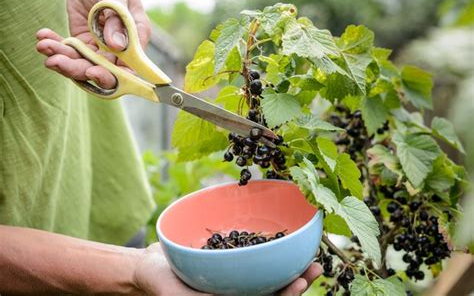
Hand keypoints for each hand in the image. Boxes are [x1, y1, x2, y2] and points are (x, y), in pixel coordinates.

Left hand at [36, 0, 150, 88]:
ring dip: (61, 59)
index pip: (126, 70)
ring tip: (44, 46)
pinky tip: (43, 37)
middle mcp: (117, 51)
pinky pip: (68, 51)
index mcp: (134, 42)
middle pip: (99, 71)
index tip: (91, 71)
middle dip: (76, 69)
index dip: (111, 76)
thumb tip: (118, 46)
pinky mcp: (81, 44)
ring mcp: (98, 49)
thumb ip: (117, 20)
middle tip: (56, 61)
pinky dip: (54, 46)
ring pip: (80, 64)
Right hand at [134, 243, 321, 295]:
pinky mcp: (229, 260)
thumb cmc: (158, 285)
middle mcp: (236, 292)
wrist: (146, 268)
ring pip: (267, 272)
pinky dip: (268, 247)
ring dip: (289, 264)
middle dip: (296, 279)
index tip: (301, 282)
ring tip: (310, 252)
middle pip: (272, 289)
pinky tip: (281, 236)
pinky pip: (252, 255)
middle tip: (316, 265)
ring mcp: (234, 278)